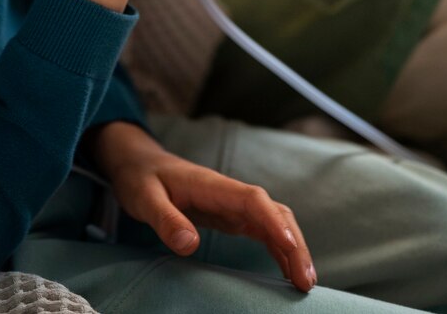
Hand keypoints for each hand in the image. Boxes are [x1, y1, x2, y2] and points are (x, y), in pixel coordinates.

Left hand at [90, 121, 316, 292]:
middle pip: (274, 213)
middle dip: (295, 243)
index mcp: (214, 186)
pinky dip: (281, 248)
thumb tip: (190, 244)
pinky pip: (264, 231)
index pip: (253, 201)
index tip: (291, 247)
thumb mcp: (145, 199)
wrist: (140, 163)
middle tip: (306, 279)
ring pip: (274, 222)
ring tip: (305, 281)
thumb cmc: (142, 178)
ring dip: (293, 248)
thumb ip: (166, 219)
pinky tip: (288, 269)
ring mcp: (234, 205)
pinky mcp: (231, 216)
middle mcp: (231, 194)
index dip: (274, 222)